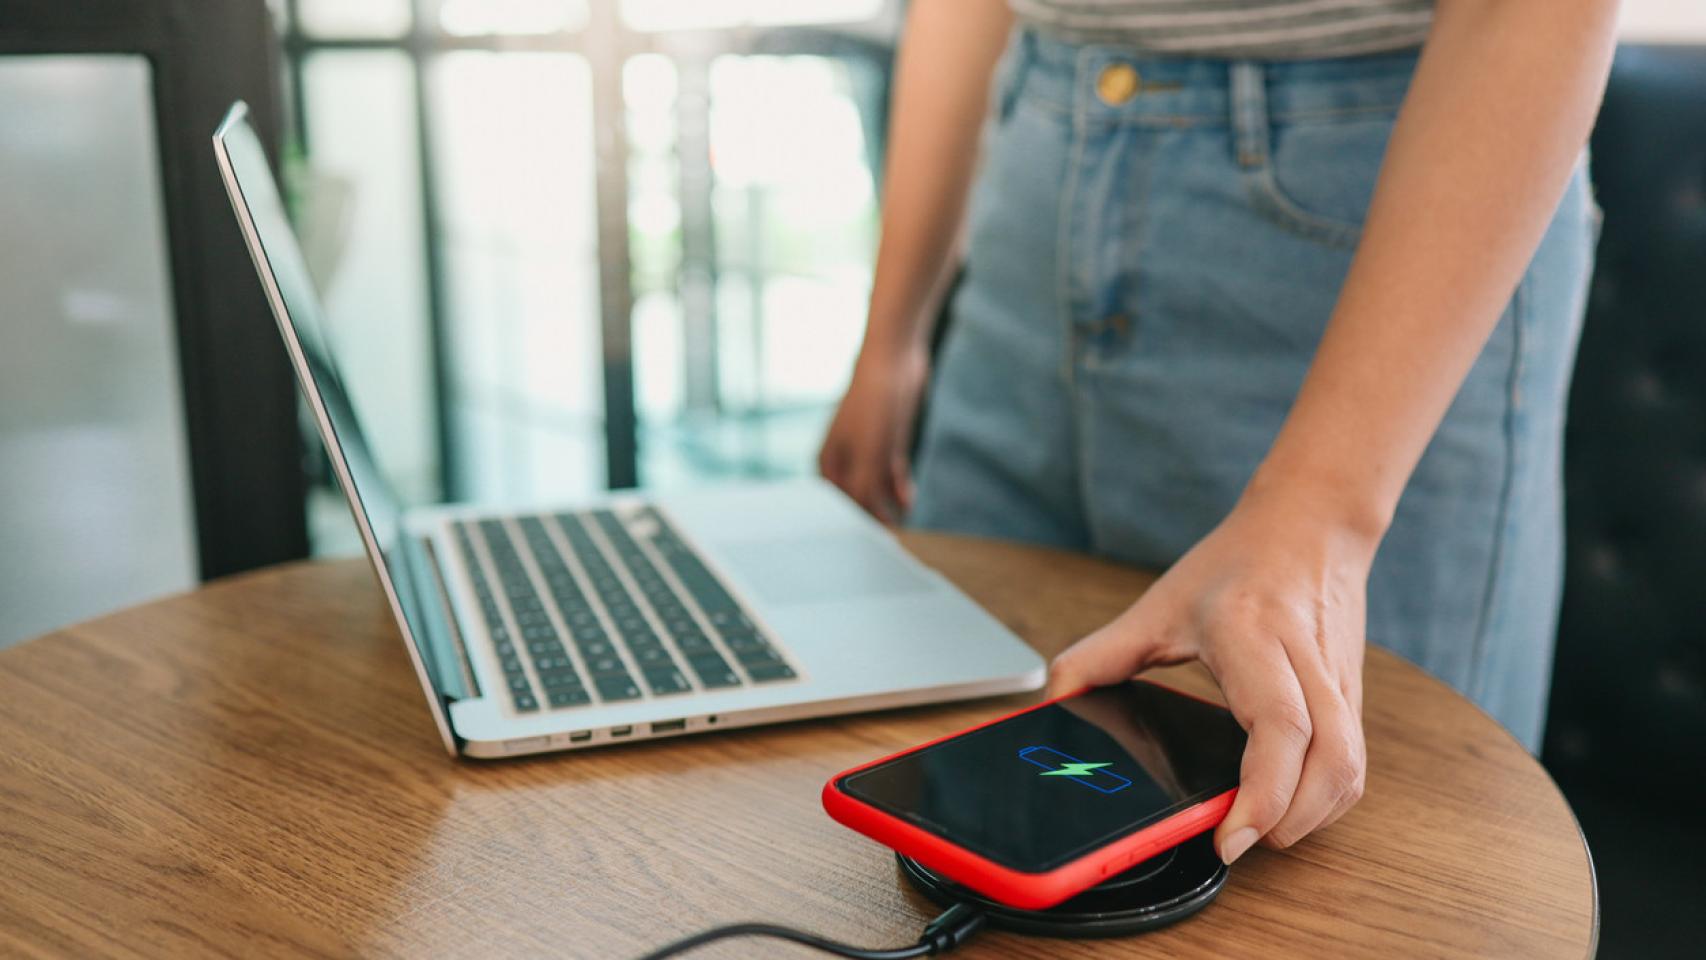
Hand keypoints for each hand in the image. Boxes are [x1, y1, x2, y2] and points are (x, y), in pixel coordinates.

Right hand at [818, 343, 929, 523]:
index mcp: (829, 462)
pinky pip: (891, 473)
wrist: (894, 359)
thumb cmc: (874, 403)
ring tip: (904, 523)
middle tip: (892, 539)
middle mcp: (844, 458)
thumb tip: (870, 521)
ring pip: (876, 487)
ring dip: (888, 505)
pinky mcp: (887, 441)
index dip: (856, 524)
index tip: (873, 544)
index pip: (840, 505)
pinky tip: (908, 500)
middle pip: (857, 498)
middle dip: (873, 516)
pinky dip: (898, 488)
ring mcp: (866, 449)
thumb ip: (866, 490)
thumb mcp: (871, 454)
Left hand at [1046, 490, 1375, 863]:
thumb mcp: (1156, 606)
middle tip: (1236, 843)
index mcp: (1253, 636)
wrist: (1310, 524)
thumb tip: (1053, 703)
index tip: (1229, 837)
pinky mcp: (1353, 695)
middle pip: (1329, 762)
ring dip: (1311, 817)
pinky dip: (1324, 798)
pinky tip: (1287, 806)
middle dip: (1287, 821)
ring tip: (1258, 830)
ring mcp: (1338, 680)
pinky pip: (1353, 763)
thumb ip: (1097, 657)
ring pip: (1351, 769)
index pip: (1279, 727)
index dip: (1263, 794)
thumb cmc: (1234, 564)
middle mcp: (1305, 660)